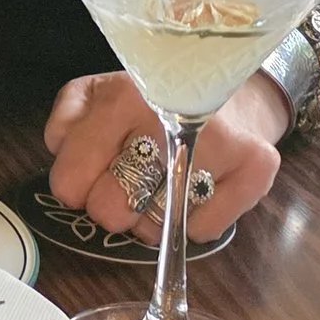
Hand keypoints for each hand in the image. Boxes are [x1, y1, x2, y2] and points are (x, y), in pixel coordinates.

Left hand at [43, 71, 283, 242]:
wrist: (232, 87)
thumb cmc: (153, 99)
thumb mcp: (97, 94)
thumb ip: (67, 120)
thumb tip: (62, 151)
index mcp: (125, 97)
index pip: (72, 180)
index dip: (73, 187)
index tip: (85, 179)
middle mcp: (174, 118)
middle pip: (112, 210)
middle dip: (110, 205)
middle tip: (125, 184)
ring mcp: (221, 144)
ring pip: (155, 227)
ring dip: (150, 216)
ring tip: (162, 182)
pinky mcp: (257, 167)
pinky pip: (200, 231)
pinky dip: (191, 222)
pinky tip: (195, 189)